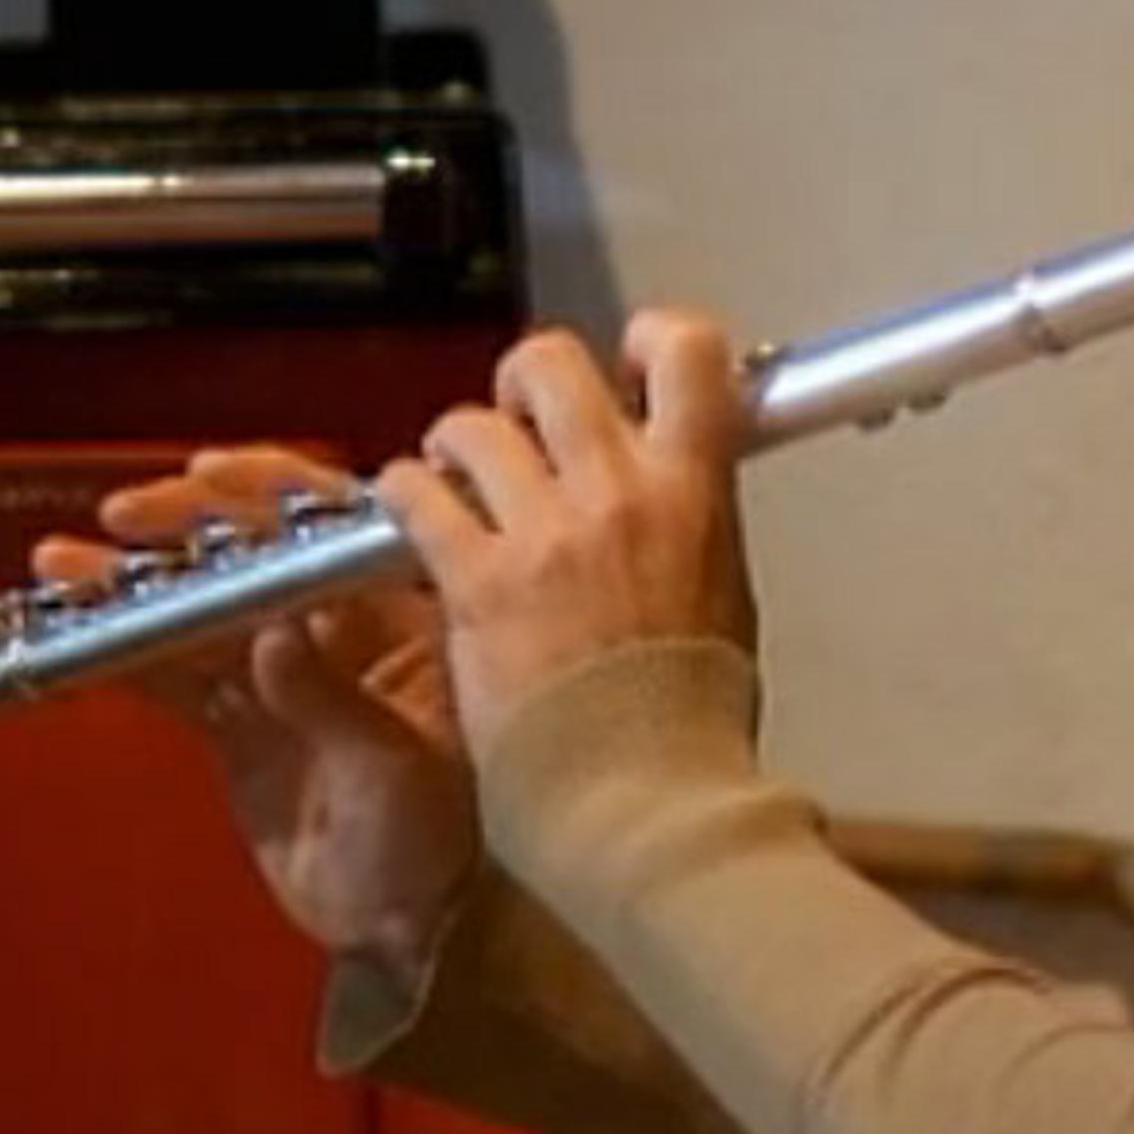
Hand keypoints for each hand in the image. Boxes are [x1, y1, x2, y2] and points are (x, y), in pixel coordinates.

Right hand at [39, 445, 473, 984]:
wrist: (409, 930)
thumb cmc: (439, 844)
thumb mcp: (396, 770)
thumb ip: (332, 702)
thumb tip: (273, 641)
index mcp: (403, 616)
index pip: (330, 526)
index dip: (269, 494)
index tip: (207, 478)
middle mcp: (340, 631)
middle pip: (256, 554)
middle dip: (189, 528)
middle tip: (126, 517)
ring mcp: (283, 678)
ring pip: (203, 610)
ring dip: (136, 584)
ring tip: (65, 565)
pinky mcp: (238, 727)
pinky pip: (176, 676)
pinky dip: (126, 652)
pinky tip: (75, 627)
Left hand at [379, 310, 755, 754]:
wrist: (645, 793)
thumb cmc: (688, 719)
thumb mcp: (726, 597)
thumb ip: (696, 525)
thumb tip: (683, 493)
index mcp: (692, 491)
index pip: (687, 355)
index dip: (652, 339)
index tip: (633, 360)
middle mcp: (616, 493)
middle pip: (553, 365)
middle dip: (525, 380)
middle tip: (520, 415)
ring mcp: (542, 533)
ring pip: (475, 423)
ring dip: (457, 441)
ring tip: (454, 474)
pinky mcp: (476, 580)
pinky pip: (417, 494)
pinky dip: (406, 493)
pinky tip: (409, 512)